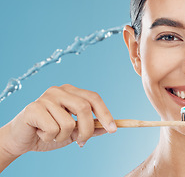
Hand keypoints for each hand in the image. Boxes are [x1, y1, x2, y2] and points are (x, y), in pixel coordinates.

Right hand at [0, 84, 116, 158]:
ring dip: (64, 137)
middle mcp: (59, 90)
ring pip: (69, 122)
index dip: (105, 114)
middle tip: (82, 142)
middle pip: (84, 108)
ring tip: (53, 135)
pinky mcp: (33, 108)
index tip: (113, 129)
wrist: (21, 139)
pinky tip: (41, 133)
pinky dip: (50, 137)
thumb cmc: (49, 133)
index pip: (94, 98)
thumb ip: (91, 128)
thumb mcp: (74, 132)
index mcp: (71, 92)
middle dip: (87, 129)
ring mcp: (45, 98)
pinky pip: (53, 128)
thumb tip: (109, 128)